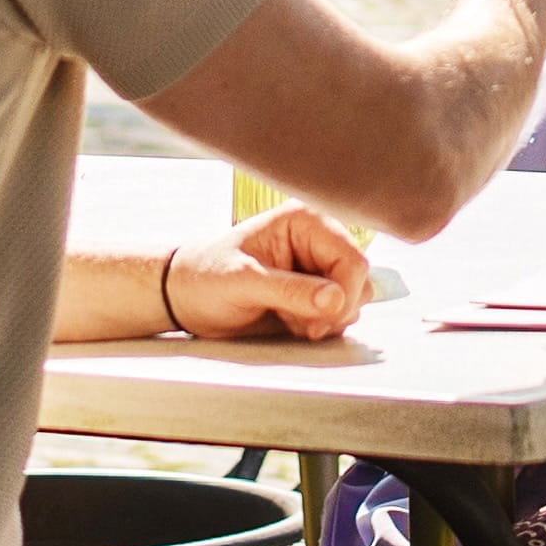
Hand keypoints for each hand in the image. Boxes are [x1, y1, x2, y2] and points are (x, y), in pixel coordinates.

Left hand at [164, 204, 373, 342]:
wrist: (186, 297)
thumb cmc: (206, 277)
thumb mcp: (244, 283)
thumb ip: (290, 291)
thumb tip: (335, 299)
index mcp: (304, 220)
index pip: (352, 259)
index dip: (344, 294)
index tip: (320, 322)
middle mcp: (318, 240)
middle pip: (359, 281)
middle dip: (335, 309)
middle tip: (302, 325)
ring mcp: (317, 267)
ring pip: (353, 299)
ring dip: (326, 319)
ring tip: (288, 318)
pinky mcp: (314, 292)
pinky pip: (339, 314)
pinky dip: (320, 325)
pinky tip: (289, 322)